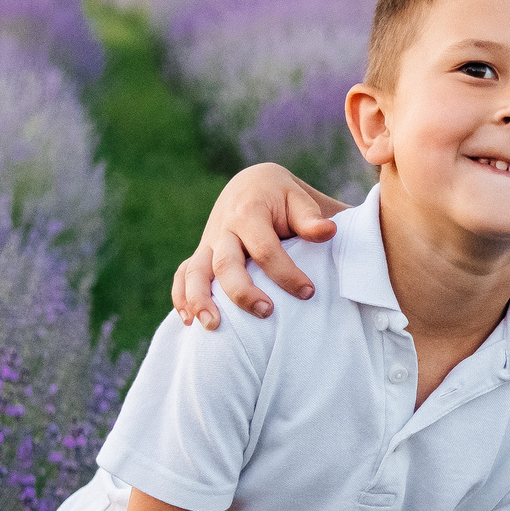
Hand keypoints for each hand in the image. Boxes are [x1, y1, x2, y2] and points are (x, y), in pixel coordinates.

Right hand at [171, 163, 340, 329]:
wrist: (251, 184)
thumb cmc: (282, 197)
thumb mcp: (298, 200)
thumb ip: (311, 219)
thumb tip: (328, 231)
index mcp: (249, 213)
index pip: (264, 249)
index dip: (286, 273)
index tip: (308, 292)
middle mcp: (224, 229)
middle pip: (226, 264)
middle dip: (243, 292)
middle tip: (267, 312)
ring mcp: (209, 243)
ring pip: (195, 272)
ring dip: (200, 300)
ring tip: (213, 326)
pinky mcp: (202, 254)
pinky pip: (184, 274)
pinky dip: (181, 297)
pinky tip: (188, 322)